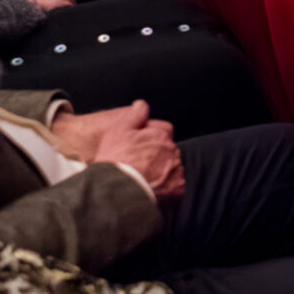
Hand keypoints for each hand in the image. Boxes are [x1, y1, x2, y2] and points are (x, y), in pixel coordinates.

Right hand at [59, 99, 183, 197]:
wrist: (116, 188)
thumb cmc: (115, 159)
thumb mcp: (119, 130)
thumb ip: (135, 115)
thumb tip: (142, 104)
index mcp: (160, 135)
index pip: (165, 131)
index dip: (152, 139)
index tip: (142, 148)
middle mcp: (172, 150)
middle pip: (169, 150)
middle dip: (159, 156)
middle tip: (141, 166)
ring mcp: (176, 169)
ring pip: (174, 167)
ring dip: (164, 172)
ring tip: (145, 179)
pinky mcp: (177, 187)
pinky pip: (177, 186)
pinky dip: (168, 188)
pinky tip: (153, 189)